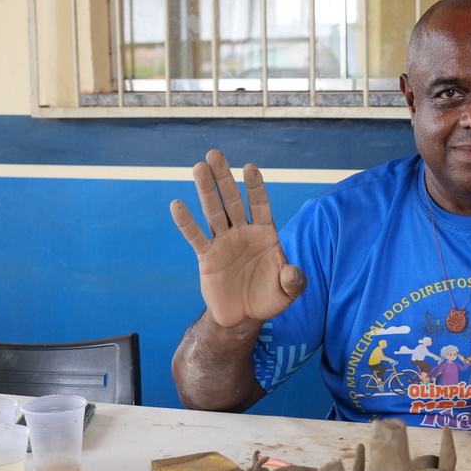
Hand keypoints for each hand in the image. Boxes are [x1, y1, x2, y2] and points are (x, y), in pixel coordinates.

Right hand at [170, 150, 305, 328]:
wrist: (244, 316)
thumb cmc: (268, 298)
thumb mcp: (287, 291)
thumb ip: (293, 281)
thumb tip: (292, 272)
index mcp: (265, 233)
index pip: (260, 204)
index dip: (255, 186)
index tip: (249, 167)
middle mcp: (243, 232)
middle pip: (232, 200)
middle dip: (224, 177)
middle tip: (214, 154)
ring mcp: (224, 242)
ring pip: (214, 211)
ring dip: (206, 190)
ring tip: (198, 168)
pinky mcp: (208, 256)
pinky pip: (196, 236)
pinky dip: (187, 222)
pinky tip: (177, 205)